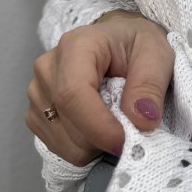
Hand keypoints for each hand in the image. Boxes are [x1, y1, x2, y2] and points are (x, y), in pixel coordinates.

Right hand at [26, 9, 174, 165]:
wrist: (120, 43)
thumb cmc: (137, 45)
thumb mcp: (156, 54)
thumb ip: (149, 86)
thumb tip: (141, 120)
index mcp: (76, 46)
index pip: (72, 94)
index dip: (98, 126)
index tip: (125, 141)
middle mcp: (48, 68)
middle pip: (67, 123)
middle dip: (103, 139)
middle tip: (131, 129)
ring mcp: (37, 92)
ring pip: (63, 142)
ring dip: (95, 146)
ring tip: (114, 121)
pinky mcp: (35, 114)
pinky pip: (59, 148)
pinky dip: (84, 149)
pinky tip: (98, 127)